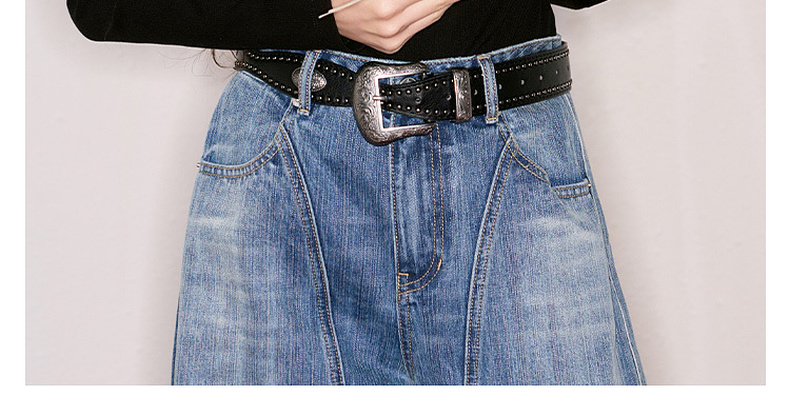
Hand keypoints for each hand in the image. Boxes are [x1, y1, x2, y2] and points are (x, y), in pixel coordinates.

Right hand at [330, 0, 459, 53]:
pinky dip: (432, 11)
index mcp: (386, 3)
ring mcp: (392, 38)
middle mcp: (391, 23)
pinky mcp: (392, 46)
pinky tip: (436, 3)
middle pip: (438, 2)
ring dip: (445, 1)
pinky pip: (422, 26)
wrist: (323, 13)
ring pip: (434, 14)